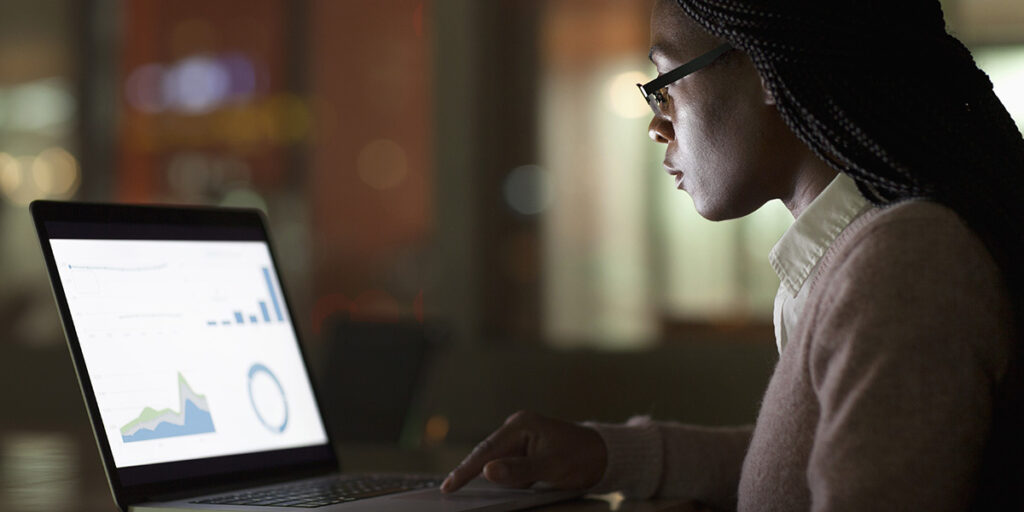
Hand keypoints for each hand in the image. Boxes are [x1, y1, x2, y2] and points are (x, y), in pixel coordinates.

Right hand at [440, 410, 607, 492]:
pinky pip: (508, 464)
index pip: (486, 451)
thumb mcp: (551, 468)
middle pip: (487, 454)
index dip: (465, 470)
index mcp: (521, 425)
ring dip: (490, 475)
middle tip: (449, 489)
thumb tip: (487, 471)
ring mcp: (521, 437)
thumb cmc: (581, 458)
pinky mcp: (527, 448)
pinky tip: (499, 484)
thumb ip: (519, 471)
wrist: (605, 455)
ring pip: (497, 461)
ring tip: (470, 485)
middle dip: (470, 472)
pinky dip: (503, 475)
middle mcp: (517, 427)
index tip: (448, 486)